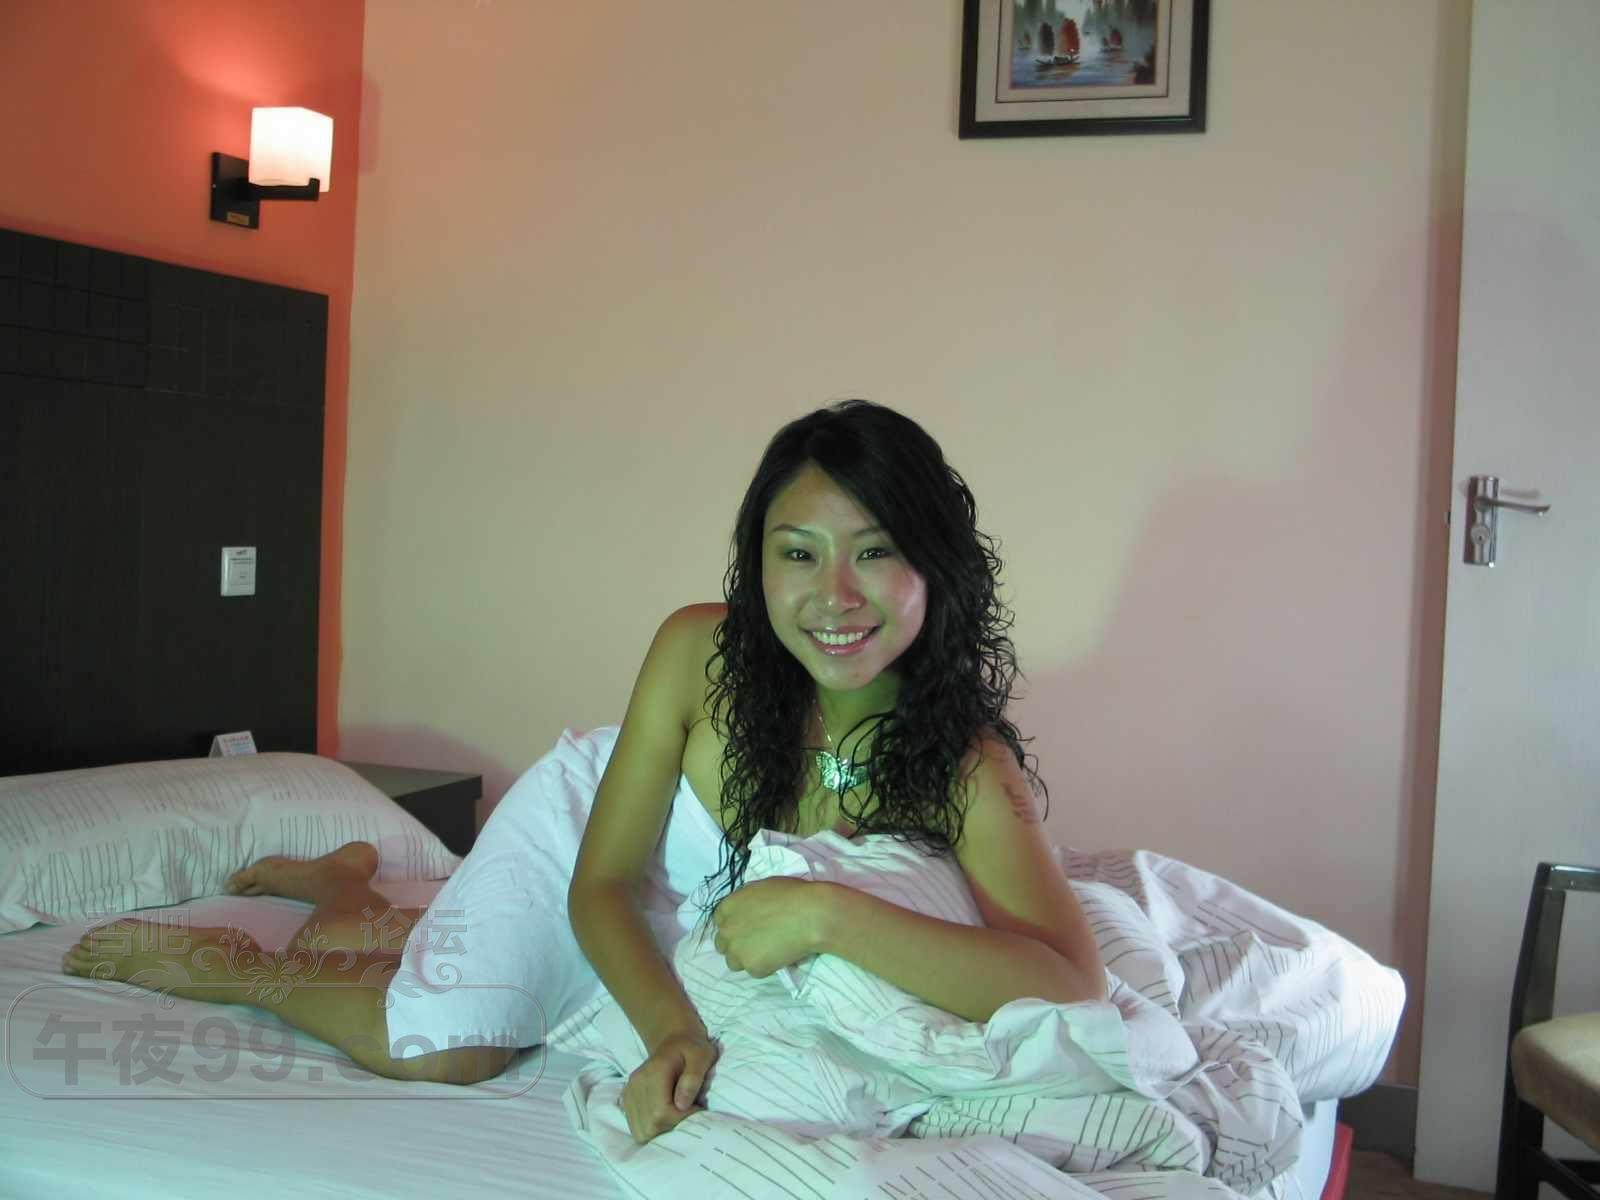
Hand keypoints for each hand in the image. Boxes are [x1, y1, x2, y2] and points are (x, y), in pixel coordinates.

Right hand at [620, 1028, 717, 1143]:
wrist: (675, 1040)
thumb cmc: (692, 1049)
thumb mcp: (702, 1055)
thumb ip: (693, 1078)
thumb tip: (681, 1104)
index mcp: (653, 1073)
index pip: (660, 1113)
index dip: (681, 1119)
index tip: (697, 1109)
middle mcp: (635, 1085)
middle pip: (649, 1127)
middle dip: (672, 1128)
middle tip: (688, 1115)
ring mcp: (629, 1094)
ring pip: (641, 1132)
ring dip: (662, 1132)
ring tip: (678, 1117)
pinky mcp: (628, 1101)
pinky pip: (637, 1129)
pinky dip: (653, 1130)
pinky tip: (667, 1118)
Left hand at [712, 877, 830, 977]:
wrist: (810, 915)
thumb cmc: (791, 895)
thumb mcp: (761, 889)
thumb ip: (747, 902)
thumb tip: (749, 910)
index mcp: (728, 907)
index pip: (719, 921)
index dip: (733, 924)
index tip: (746, 928)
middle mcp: (727, 930)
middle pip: (722, 944)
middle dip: (736, 943)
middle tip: (756, 942)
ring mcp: (738, 951)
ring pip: (734, 962)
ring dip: (747, 958)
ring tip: (767, 952)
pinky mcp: (753, 968)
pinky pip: (755, 971)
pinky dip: (765, 967)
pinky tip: (780, 957)